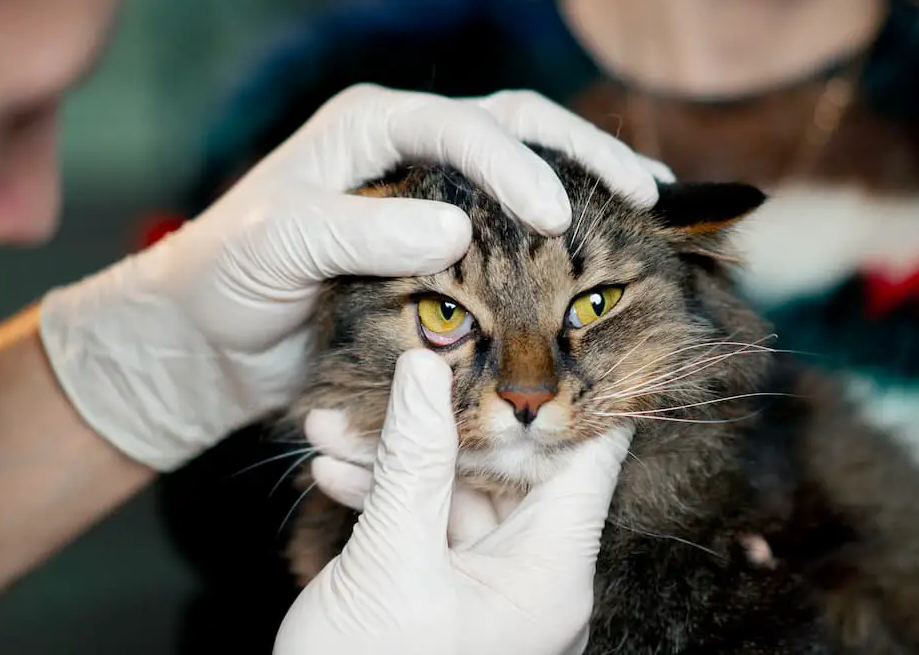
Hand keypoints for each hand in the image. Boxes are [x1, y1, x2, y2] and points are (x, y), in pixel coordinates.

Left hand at [39, 84, 669, 470]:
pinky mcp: (438, 243)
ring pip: (524, 165)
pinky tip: (598, 247)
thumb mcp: (279, 248)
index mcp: (370, 127)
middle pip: (513, 127)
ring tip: (645, 206)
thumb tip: (458, 226)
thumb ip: (359, 233)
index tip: (554, 219)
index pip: (460, 127)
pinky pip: (512, 223)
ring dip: (584, 181)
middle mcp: (407, 148)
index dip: (513, 167)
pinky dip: (559, 228)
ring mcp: (426, 192)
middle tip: (641, 195)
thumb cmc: (226, 281)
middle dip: (580, 156)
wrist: (210, 336)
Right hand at [274, 349, 632, 654]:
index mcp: (551, 570)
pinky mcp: (446, 586)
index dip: (566, 390)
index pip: (587, 455)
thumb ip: (411, 463)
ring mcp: (487, 581)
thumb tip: (425, 370)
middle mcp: (531, 571)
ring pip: (454, 487)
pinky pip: (425, 520)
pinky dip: (383, 492)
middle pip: (506, 463)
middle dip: (437, 420)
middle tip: (387, 380)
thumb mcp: (391, 565)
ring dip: (394, 455)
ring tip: (331, 426)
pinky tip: (334, 471)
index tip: (533, 332)